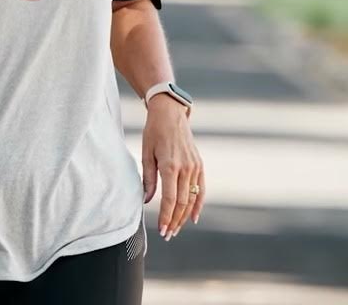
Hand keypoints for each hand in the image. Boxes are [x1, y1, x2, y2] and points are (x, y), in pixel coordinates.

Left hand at [141, 95, 203, 240]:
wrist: (171, 114)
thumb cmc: (154, 132)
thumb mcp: (146, 153)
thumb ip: (148, 178)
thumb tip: (146, 200)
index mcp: (169, 166)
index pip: (169, 199)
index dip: (166, 217)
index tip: (162, 230)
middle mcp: (185, 168)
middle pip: (181, 203)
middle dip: (174, 221)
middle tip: (168, 234)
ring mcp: (195, 167)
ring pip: (191, 199)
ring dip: (184, 216)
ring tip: (176, 229)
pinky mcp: (200, 165)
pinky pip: (201, 189)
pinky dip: (198, 205)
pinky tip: (193, 217)